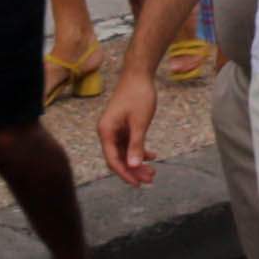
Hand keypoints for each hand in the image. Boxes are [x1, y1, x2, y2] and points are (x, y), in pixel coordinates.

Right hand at [100, 70, 162, 185]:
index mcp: (106, 132)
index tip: (138, 183)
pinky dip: (139, 150)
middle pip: (119, 158)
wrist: (139, 74)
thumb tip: (134, 166)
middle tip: (150, 179)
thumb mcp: (140, 122)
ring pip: (125, 152)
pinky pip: (129, 143)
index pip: (113, 160)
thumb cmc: (138, 95)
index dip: (125, 173)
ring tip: (153, 171)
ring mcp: (114, 129)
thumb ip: (136, 145)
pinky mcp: (122, 126)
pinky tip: (152, 156)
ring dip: (137, 162)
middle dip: (134, 170)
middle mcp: (107, 132)